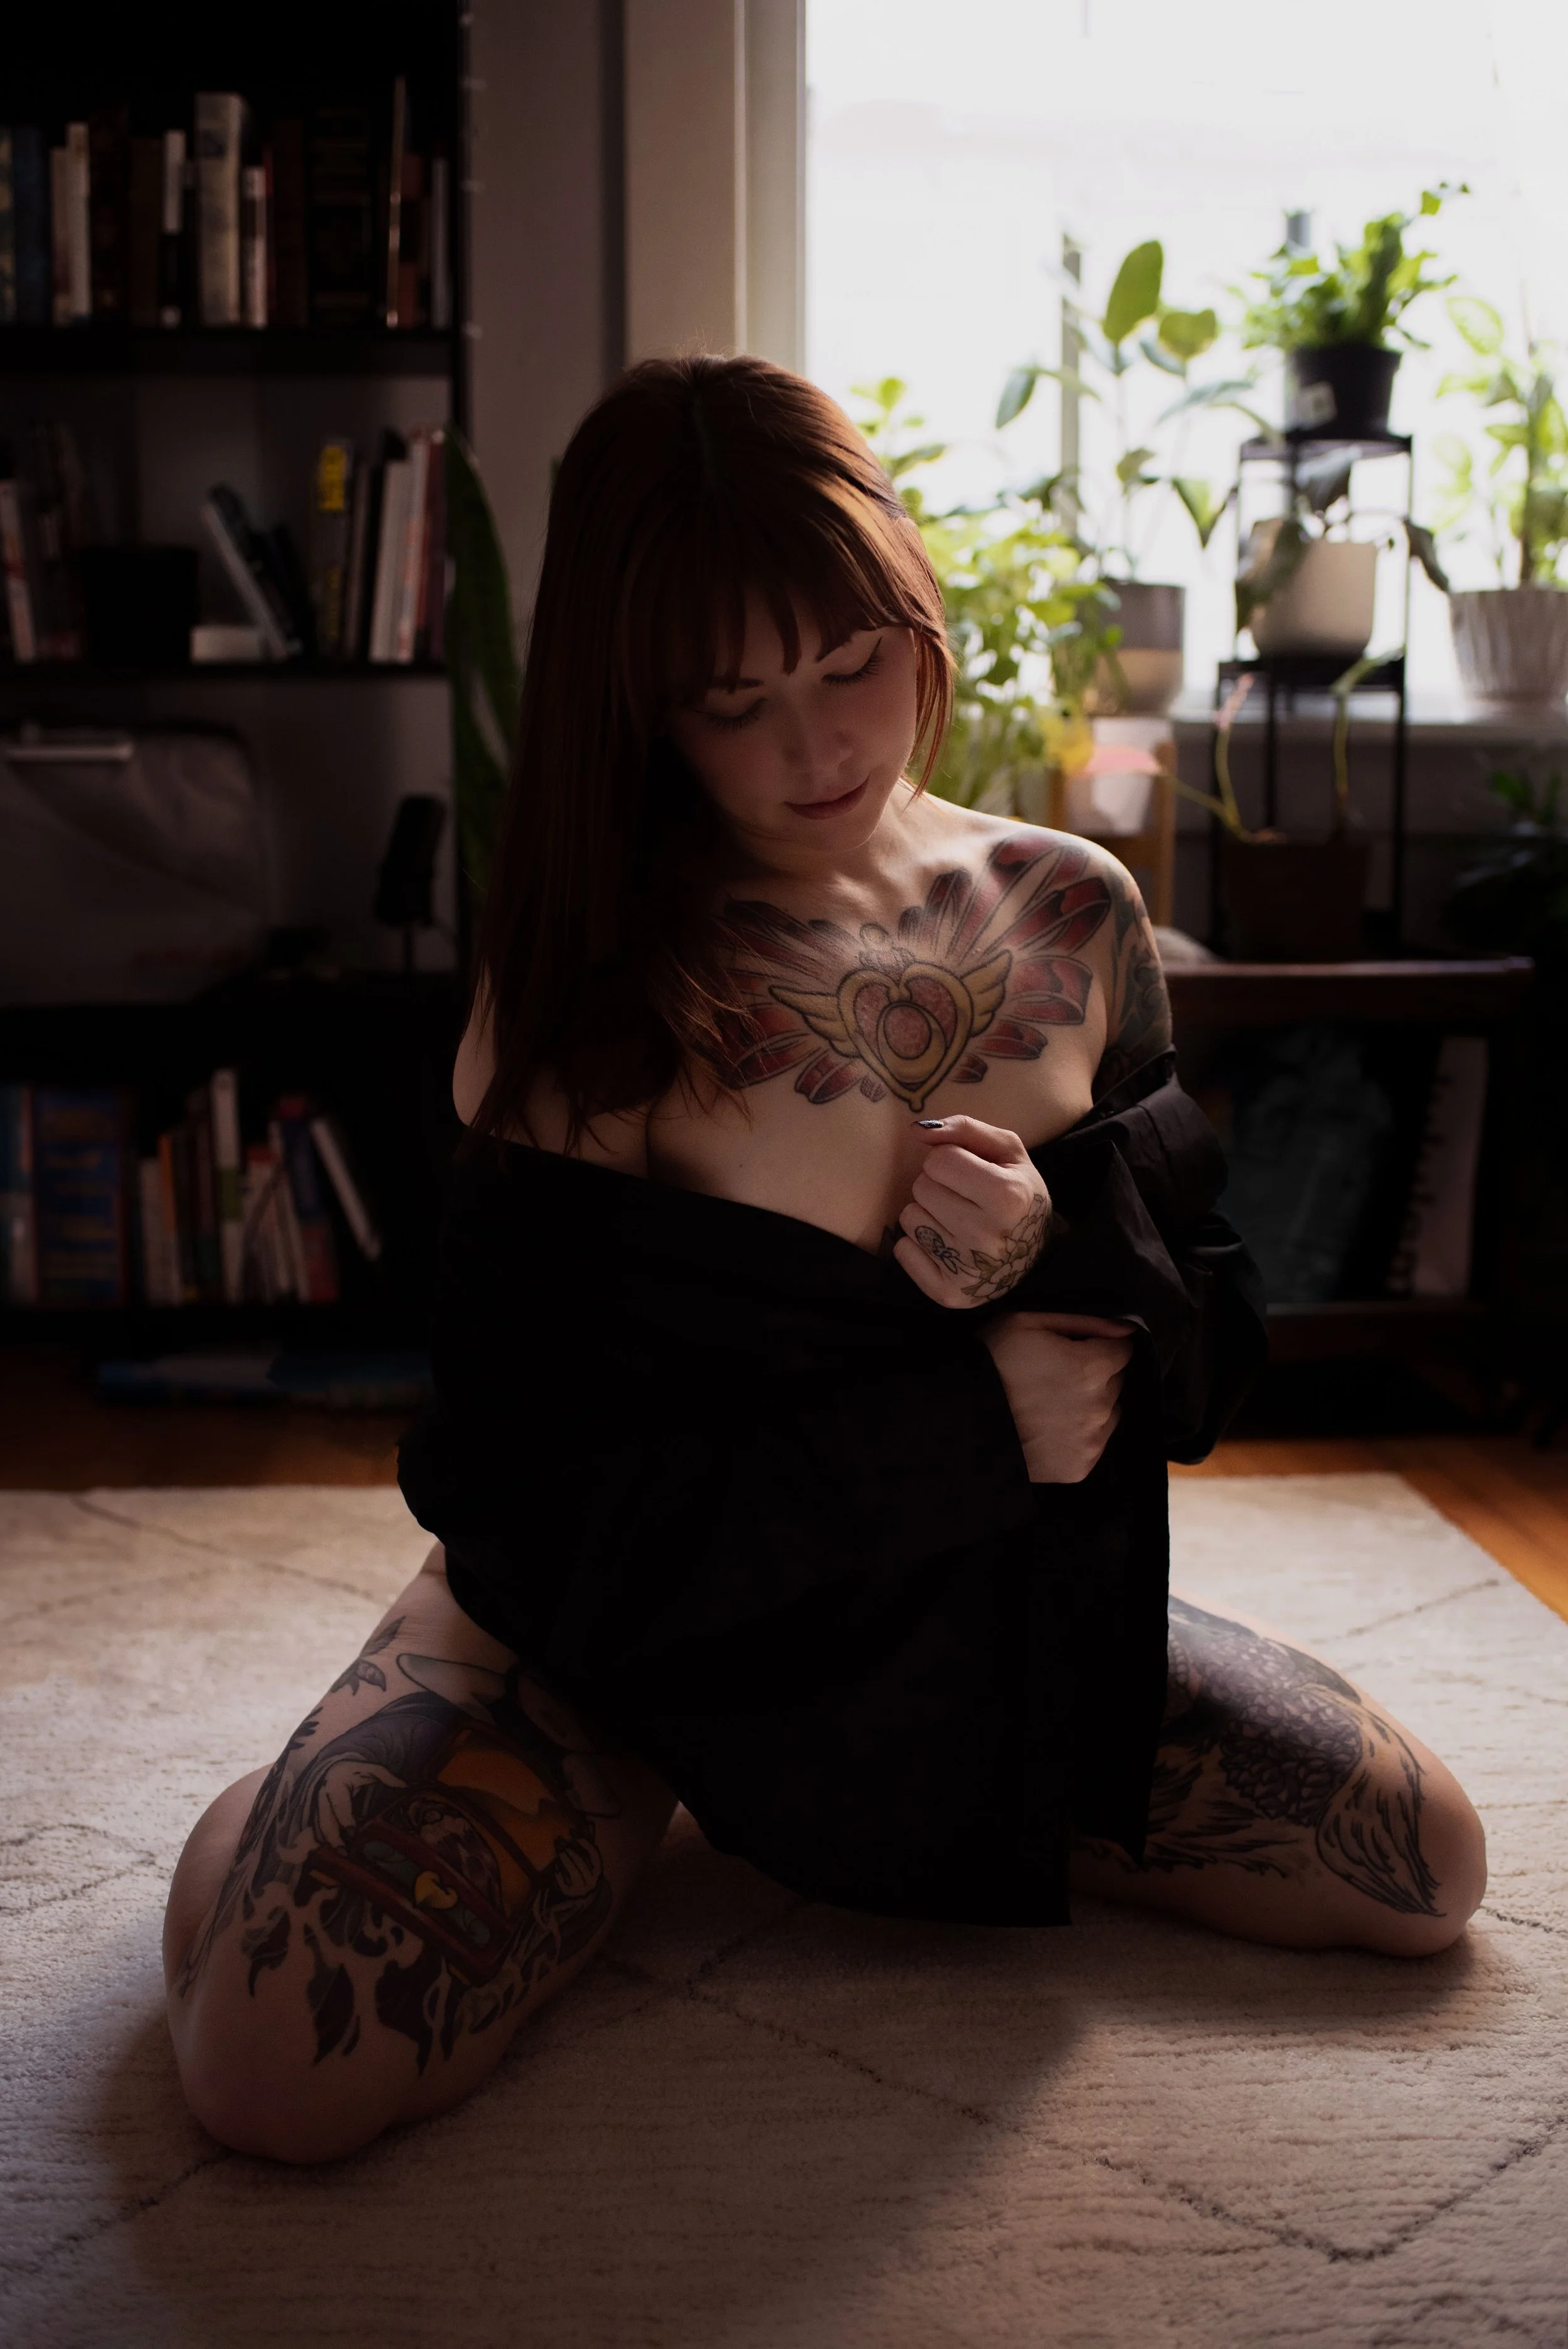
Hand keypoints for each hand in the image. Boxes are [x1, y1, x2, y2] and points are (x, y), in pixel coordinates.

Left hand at [894, 1115, 1051, 1309]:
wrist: (1036, 1254)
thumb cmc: (1019, 1193)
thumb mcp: (1007, 1151)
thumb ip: (965, 1129)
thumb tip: (917, 1130)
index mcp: (1008, 1197)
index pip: (939, 1159)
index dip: (951, 1160)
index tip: (971, 1173)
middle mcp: (988, 1236)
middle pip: (922, 1187)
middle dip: (939, 1186)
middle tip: (965, 1199)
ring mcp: (967, 1270)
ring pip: (909, 1217)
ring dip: (928, 1214)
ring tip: (957, 1221)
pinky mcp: (949, 1293)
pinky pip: (902, 1250)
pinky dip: (919, 1244)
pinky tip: (946, 1245)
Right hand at [978, 1311, 1134, 1483]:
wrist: (961, 1418)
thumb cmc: (991, 1361)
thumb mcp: (1028, 1322)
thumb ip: (1085, 1321)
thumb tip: (1126, 1328)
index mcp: (1092, 1368)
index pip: (1123, 1351)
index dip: (1099, 1346)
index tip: (1075, 1350)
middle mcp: (1100, 1407)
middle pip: (1115, 1382)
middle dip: (1094, 1376)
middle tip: (1057, 1376)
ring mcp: (1091, 1441)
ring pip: (1108, 1413)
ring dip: (1091, 1406)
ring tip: (1052, 1405)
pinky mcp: (1079, 1468)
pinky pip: (1093, 1443)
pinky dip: (1078, 1435)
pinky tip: (1049, 1428)